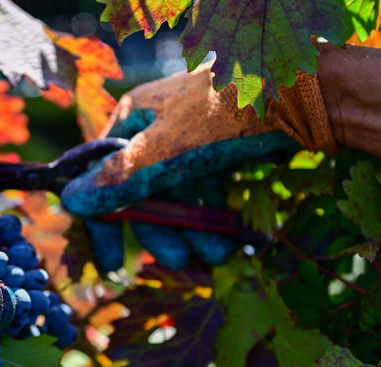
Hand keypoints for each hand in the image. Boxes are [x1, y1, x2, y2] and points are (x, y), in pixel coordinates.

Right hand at [61, 43, 380, 271]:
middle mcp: (156, 129)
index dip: (105, 221)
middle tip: (181, 262)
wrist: (311, 89)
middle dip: (163, 232)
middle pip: (143, 193)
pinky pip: (206, 191)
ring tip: (216, 256)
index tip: (113, 263)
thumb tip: (69, 202)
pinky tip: (230, 238)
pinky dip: (213, 216)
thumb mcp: (170, 149)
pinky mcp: (221, 150)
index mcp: (134, 119)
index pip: (102, 177)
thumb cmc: (230, 113)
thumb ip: (120, 179)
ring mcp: (190, 139)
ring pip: (178, 197)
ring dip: (192, 231)